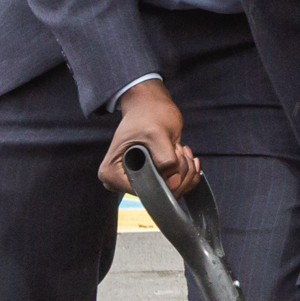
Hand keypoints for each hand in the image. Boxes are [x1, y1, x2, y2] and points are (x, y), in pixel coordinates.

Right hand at [101, 77, 197, 192]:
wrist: (149, 106)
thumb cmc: (147, 115)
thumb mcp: (156, 133)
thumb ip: (164, 159)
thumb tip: (173, 182)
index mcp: (111, 174)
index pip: (144, 192)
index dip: (166, 178)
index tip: (174, 155)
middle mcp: (122, 182)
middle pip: (159, 194)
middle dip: (179, 173)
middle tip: (179, 149)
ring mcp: (138, 181)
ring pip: (172, 191)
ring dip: (185, 170)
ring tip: (180, 148)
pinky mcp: (153, 178)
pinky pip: (177, 185)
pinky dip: (187, 171)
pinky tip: (184, 153)